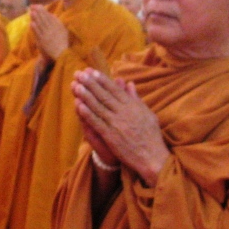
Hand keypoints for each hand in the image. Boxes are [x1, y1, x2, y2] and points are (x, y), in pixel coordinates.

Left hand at [30, 5, 68, 60]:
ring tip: (31, 12)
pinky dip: (35, 28)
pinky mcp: (43, 41)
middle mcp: (53, 29)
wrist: (62, 54)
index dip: (43, 10)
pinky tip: (31, 23)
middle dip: (38, 12)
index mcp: (58, 26)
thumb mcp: (63, 30)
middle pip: (44, 19)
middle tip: (32, 6)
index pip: (49, 16)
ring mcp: (47, 35)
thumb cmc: (62, 42)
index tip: (38, 5)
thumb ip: (58, 23)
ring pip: (40, 25)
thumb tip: (52, 15)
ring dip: (35, 18)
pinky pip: (38, 33)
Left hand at [72, 68, 169, 186]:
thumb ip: (136, 98)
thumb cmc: (151, 136)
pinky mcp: (111, 136)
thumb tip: (129, 83)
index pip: (115, 90)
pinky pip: (97, 122)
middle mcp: (124, 112)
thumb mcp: (147, 113)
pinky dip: (87, 113)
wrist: (152, 157)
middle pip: (104, 95)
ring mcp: (117, 124)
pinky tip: (78, 105)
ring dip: (85, 95)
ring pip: (98, 106)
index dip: (102, 80)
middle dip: (90, 83)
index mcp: (133, 106)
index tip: (92, 72)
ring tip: (75, 85)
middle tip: (79, 73)